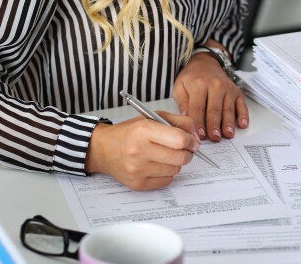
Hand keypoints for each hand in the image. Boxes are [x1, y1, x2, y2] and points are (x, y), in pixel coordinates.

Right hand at [85, 112, 199, 190]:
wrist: (104, 149)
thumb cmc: (130, 132)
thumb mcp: (153, 117)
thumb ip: (179, 122)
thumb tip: (196, 137)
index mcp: (143, 130)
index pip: (180, 140)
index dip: (190, 141)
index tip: (191, 141)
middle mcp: (139, 151)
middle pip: (180, 158)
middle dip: (187, 153)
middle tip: (182, 149)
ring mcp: (137, 170)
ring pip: (175, 170)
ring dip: (175, 163)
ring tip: (164, 156)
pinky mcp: (138, 184)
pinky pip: (166, 181)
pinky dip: (166, 173)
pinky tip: (156, 165)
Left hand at [173, 42, 248, 141]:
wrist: (206, 63)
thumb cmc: (192, 78)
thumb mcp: (180, 87)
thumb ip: (182, 103)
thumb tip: (186, 119)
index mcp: (199, 84)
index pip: (198, 107)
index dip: (198, 123)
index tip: (199, 135)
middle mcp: (215, 85)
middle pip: (214, 109)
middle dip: (214, 125)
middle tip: (214, 138)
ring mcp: (228, 89)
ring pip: (228, 109)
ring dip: (228, 123)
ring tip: (228, 135)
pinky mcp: (237, 92)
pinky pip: (241, 105)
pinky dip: (243, 115)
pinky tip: (242, 124)